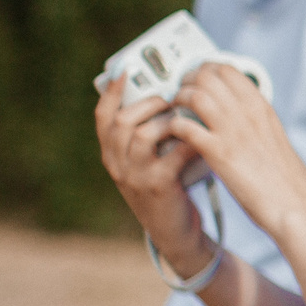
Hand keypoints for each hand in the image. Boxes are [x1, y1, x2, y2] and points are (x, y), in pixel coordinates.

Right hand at [95, 74, 212, 271]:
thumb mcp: (148, 163)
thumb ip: (149, 137)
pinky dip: (189, 143)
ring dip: (168, 121)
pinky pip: (172, 155)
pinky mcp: (159, 187)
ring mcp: (135, 177)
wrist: (175, 234)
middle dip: (147, 103)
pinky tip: (202, 140)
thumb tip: (167, 97)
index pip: (103, 117)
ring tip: (185, 118)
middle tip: (170, 99)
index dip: (112, 93)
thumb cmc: (167, 190)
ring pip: (142, 135)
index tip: (124, 72)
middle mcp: (117, 165)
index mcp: (112, 155)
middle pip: (121, 122)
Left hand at [165, 62, 305, 243]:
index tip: (195, 80)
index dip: (205, 71)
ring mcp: (233, 131)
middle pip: (207, 76)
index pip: (228, 70)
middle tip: (179, 94)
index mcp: (262, 108)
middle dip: (186, 81)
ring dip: (178, 101)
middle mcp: (248, 114)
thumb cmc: (287, 181)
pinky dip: (174, 127)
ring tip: (174, 112)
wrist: (294, 207)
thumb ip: (258, 123)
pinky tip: (174, 136)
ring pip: (194, 95)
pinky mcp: (219, 153)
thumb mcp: (276, 138)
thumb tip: (246, 118)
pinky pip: (185, 126)